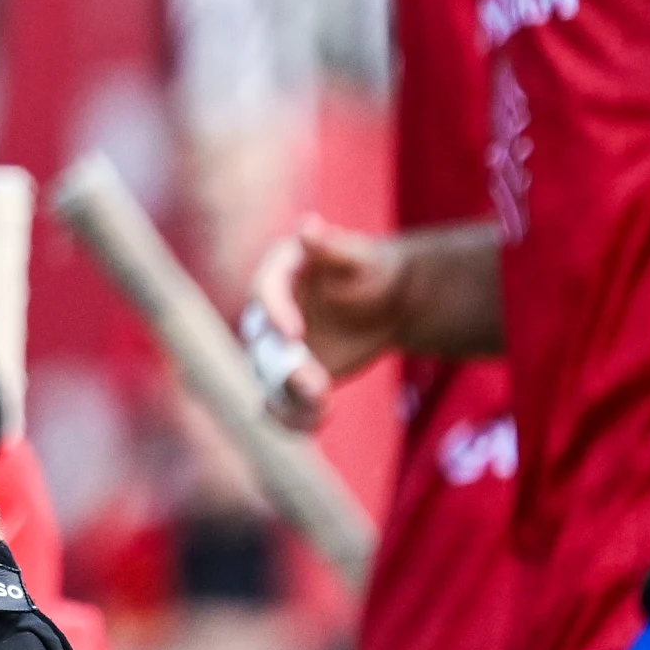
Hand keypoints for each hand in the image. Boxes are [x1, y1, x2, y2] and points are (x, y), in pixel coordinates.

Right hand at [246, 217, 405, 430]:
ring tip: (323, 408)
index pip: (264, 291)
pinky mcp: (289, 375)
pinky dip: (293, 416)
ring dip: (290, 397)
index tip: (296, 335)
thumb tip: (308, 227)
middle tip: (318, 385)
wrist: (386, 303)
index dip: (275, 313)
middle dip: (284, 366)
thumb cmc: (373, 270)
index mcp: (278, 273)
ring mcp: (275, 347)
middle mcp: (267, 312)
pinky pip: (280, 401)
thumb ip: (332, 247)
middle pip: (262, 343)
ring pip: (267, 378)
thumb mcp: (360, 256)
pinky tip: (317, 422)